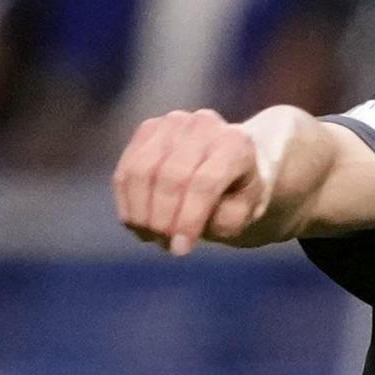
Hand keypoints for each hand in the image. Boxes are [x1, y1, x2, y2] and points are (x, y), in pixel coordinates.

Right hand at [113, 107, 279, 255]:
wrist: (228, 159)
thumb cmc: (238, 192)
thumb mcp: (247, 210)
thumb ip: (229, 218)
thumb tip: (195, 225)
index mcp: (235, 144)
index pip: (205, 183)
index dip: (189, 219)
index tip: (180, 250)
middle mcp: (202, 126)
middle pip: (171, 177)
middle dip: (163, 219)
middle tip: (163, 245)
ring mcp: (171, 123)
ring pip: (142, 171)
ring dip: (140, 211)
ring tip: (149, 236)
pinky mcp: (147, 129)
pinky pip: (127, 169)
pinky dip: (126, 200)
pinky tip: (136, 223)